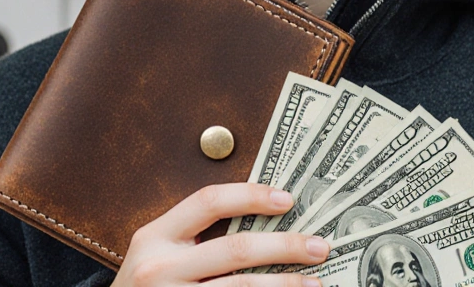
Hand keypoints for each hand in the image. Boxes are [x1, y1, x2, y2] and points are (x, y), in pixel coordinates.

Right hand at [114, 183, 328, 285]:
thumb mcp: (156, 253)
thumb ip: (193, 235)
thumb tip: (262, 218)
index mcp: (153, 237)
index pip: (208, 201)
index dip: (251, 196)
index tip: (287, 199)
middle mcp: (160, 269)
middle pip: (236, 249)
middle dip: (285, 246)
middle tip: (320, 246)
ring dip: (285, 285)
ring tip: (315, 283)